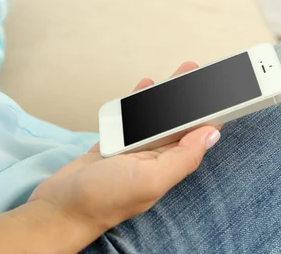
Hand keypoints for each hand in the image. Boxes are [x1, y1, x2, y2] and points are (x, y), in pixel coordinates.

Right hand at [28, 62, 221, 233]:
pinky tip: (145, 87)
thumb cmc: (104, 199)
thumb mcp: (150, 178)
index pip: (195, 136)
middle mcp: (154, 158)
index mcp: (168, 166)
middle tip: (199, 73)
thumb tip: (212, 134)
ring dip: (166, 97)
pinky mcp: (113, 143)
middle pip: (177, 122)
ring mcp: (132, 149)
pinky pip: (131, 119)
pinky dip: (137, 102)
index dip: (209, 114)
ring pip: (155, 118)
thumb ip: (183, 157)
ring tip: (179, 75)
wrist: (59, 208)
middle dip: (189, 99)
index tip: (221, 92)